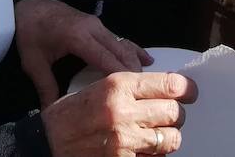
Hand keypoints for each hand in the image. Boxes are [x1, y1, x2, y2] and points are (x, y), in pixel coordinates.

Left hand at [15, 0, 150, 108]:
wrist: (29, 6)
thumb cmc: (30, 33)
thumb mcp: (33, 62)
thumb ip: (45, 86)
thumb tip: (50, 113)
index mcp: (78, 37)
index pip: (106, 58)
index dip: (120, 74)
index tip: (132, 91)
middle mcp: (93, 28)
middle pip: (120, 51)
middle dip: (133, 70)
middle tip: (144, 91)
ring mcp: (97, 24)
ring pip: (123, 43)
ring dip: (135, 61)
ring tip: (147, 80)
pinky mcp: (97, 24)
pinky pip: (119, 38)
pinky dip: (132, 49)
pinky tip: (146, 58)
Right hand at [42, 71, 196, 156]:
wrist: (45, 142)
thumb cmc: (70, 114)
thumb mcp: (99, 87)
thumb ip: (132, 87)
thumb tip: (167, 88)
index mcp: (119, 86)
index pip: (171, 85)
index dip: (186, 90)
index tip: (189, 93)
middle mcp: (124, 112)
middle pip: (174, 112)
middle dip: (176, 115)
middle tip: (170, 116)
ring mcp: (124, 141)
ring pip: (170, 138)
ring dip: (168, 137)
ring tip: (158, 135)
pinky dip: (153, 156)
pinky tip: (143, 151)